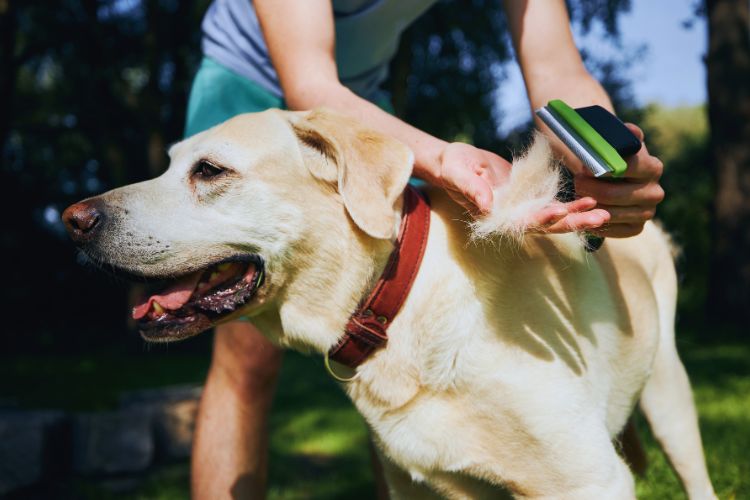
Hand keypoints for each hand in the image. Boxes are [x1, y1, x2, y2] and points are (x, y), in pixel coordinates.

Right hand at [437, 142, 609, 233]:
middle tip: (601, 218)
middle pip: (546, 227)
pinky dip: (572, 205)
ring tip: (604, 212)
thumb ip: (471, 189)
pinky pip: (553, 205)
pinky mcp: (528, 199)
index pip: (520, 224)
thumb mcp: (457, 173)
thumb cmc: (452, 167)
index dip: (540, 220)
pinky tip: (592, 200)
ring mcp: (521, 210)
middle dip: (573, 222)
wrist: (454, 163)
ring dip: (578, 217)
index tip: (558, 211)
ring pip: (554, 219)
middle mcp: (511, 218)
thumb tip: (487, 205)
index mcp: (494, 217)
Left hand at [573, 124, 664, 237]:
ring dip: (588, 206)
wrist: (614, 175)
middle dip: (589, 189)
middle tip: (576, 182)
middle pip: (613, 194)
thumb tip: (629, 131)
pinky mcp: (637, 227)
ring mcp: (648, 212)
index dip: (601, 169)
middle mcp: (655, 192)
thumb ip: (622, 135)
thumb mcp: (616, 141)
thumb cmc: (612, 156)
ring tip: (577, 195)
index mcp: (653, 167)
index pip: (626, 169)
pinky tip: (584, 213)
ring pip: (609, 214)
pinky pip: (613, 230)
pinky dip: (595, 223)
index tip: (584, 168)